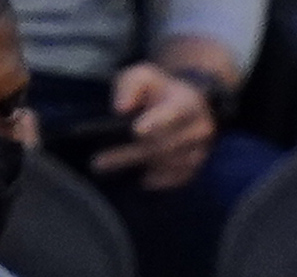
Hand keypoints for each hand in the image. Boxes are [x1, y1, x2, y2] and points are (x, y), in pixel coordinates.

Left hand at [99, 58, 218, 189]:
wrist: (188, 107)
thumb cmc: (159, 91)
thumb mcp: (143, 76)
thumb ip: (130, 85)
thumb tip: (120, 109)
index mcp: (188, 103)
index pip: (174, 113)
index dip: (156, 122)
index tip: (136, 130)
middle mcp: (199, 129)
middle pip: (162, 145)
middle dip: (129, 153)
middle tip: (97, 161)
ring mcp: (198, 152)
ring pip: (164, 164)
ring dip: (134, 166)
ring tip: (104, 167)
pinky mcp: (192, 170)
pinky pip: (170, 179)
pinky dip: (151, 178)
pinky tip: (133, 174)